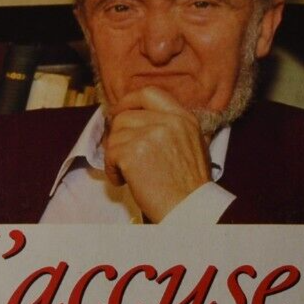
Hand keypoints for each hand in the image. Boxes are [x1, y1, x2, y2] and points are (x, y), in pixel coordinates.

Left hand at [103, 86, 211, 222]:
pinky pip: (110, 154)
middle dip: (118, 136)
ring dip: (115, 156)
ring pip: (115, 135)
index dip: (129, 101)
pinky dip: (112, 170)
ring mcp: (150, 135)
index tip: (119, 113)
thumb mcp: (193, 145)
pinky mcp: (133, 152)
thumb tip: (141, 120)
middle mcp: (168, 121)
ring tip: (127, 174)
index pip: (149, 93)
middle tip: (120, 154)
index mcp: (183, 118)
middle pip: (126, 116)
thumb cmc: (189, 186)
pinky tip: (124, 181)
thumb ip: (171, 127)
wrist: (190, 209)